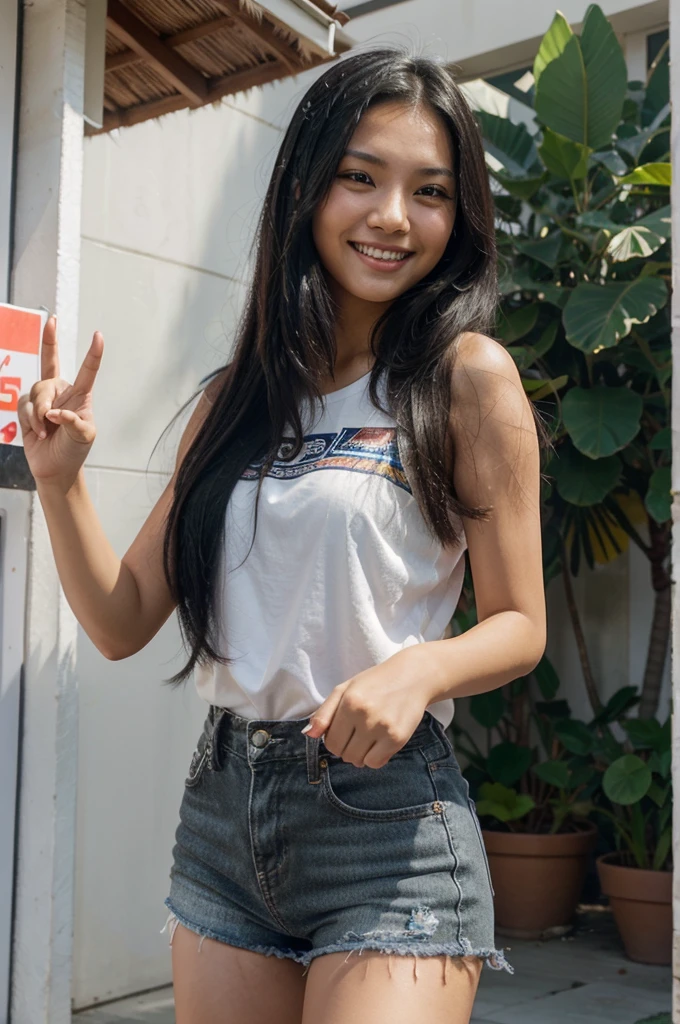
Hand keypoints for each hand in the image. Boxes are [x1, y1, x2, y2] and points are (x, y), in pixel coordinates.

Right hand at [17, 316, 102, 490]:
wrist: (55, 468)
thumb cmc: (74, 451)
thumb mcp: (84, 437)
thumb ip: (74, 422)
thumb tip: (55, 412)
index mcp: (81, 396)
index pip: (88, 371)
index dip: (93, 354)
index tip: (99, 335)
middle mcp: (61, 392)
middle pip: (50, 365)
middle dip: (48, 340)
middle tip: (49, 322)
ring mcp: (43, 399)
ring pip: (36, 389)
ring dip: (40, 412)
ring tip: (47, 430)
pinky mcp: (28, 409)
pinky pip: (24, 404)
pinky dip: (31, 420)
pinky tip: (39, 433)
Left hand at [303, 649, 432, 768]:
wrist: (413, 676)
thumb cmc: (375, 683)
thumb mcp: (345, 689)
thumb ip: (324, 713)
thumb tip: (308, 735)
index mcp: (349, 702)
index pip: (330, 741)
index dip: (334, 740)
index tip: (344, 731)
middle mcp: (365, 716)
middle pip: (343, 754)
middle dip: (347, 748)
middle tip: (358, 733)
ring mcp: (382, 728)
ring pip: (359, 761)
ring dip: (360, 755)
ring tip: (369, 738)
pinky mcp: (398, 738)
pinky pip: (377, 763)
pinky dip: (375, 758)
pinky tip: (380, 743)